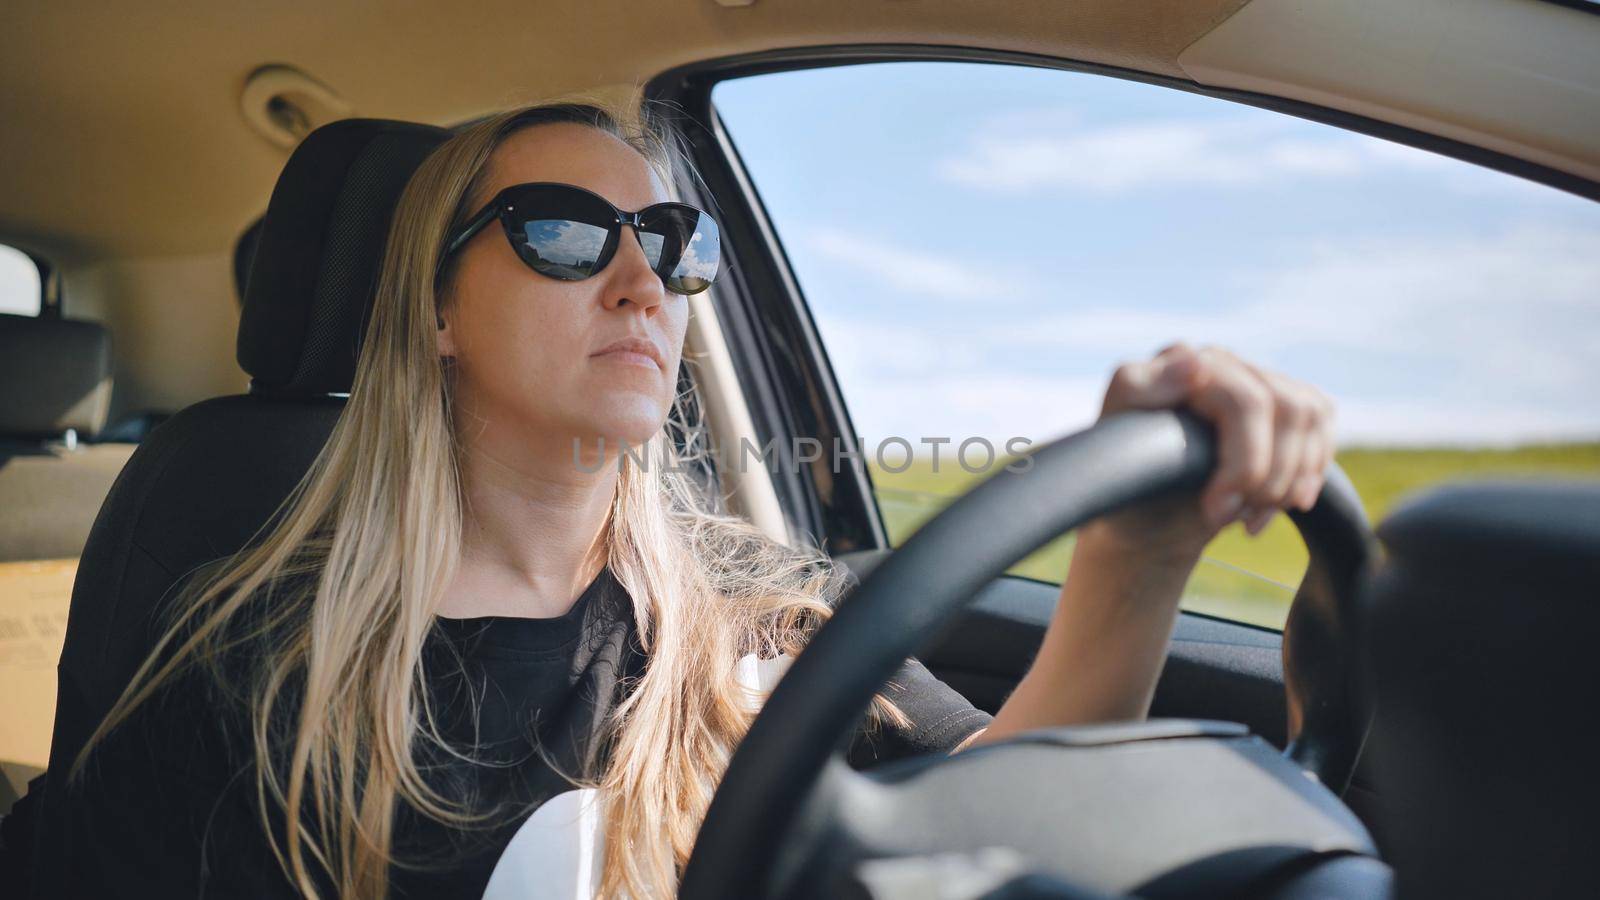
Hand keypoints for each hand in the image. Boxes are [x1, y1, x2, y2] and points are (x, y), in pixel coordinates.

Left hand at [1084, 342, 1336, 561]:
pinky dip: (1309, 470)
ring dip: (1288, 479)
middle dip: (1266, 478)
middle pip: (1286, 408)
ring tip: (1251, 515)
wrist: (1148, 523)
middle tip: (1230, 519)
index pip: (1244, 399)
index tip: (1215, 512)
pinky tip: (1282, 503)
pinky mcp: (1278, 400)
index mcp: (1171, 365)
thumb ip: (1137, 395)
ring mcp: (1248, 376)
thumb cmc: (1127, 494)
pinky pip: (1321, 419)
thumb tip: (1195, 359)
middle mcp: (1214, 361)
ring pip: (1308, 413)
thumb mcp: (1110, 452)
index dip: (1244, 463)